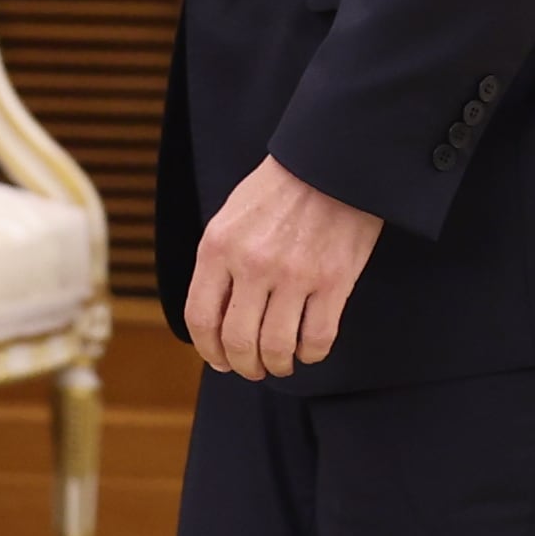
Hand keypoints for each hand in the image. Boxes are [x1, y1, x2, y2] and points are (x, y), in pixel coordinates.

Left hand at [182, 156, 382, 376]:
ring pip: (276, 346)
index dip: (207, 349)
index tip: (218, 360)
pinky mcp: (334, 282)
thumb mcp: (229, 219)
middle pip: (237, 339)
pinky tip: (308, 349)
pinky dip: (311, 353)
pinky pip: (318, 338)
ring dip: (276, 365)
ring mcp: (294, 275)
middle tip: (252, 369)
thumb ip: (218, 264)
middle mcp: (251, 264)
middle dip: (242, 365)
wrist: (329, 166)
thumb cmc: (277, 192)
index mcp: (217, 247)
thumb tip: (213, 317)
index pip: (200, 316)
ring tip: (280, 363)